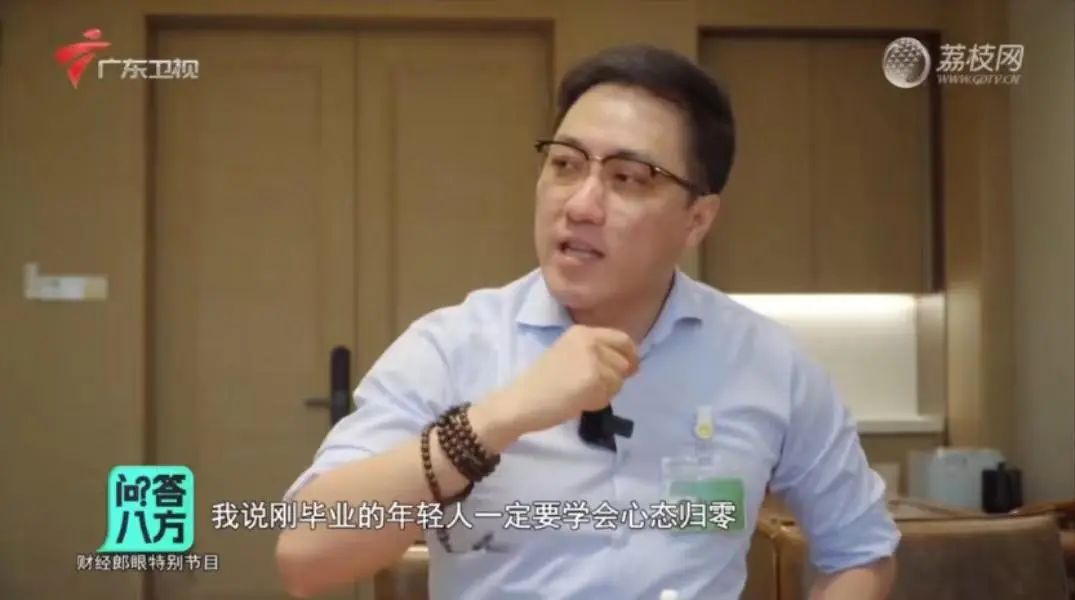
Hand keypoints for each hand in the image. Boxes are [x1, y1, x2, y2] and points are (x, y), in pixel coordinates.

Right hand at [497, 325, 639, 433]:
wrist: (522, 400)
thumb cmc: (542, 382)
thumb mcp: (570, 354)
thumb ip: (596, 353)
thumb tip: (630, 363)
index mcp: (582, 332)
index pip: (623, 339)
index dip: (631, 356)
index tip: (629, 370)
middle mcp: (589, 340)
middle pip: (624, 362)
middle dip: (616, 379)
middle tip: (595, 388)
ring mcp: (592, 359)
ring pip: (619, 381)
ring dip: (606, 392)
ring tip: (582, 394)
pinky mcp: (593, 380)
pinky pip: (609, 396)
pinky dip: (597, 403)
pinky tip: (579, 401)